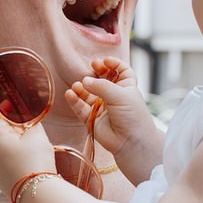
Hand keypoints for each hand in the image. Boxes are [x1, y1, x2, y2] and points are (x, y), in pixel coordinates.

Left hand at [0, 116, 55, 194]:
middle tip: (26, 124)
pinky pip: (7, 164)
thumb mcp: (37, 136)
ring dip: (13, 144)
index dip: (3, 109)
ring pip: (3, 150)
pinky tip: (28, 161)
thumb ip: (32, 124)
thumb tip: (30, 121)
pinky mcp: (2, 181)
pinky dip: (15, 159)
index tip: (10, 104)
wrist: (38, 194)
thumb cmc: (36, 162)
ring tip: (30, 144)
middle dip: (12, 128)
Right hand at [66, 60, 163, 180]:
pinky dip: (74, 101)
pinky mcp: (92, 119)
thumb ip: (101, 86)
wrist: (131, 141)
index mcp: (126, 88)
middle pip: (102, 80)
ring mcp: (102, 108)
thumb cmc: (132, 116)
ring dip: (81, 88)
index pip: (121, 71)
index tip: (104, 61)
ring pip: (88, 94)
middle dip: (95, 73)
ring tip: (78, 86)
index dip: (113, 64)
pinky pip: (80, 108)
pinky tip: (70, 94)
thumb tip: (84, 81)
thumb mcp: (120, 95)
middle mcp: (114, 96)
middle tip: (91, 68)